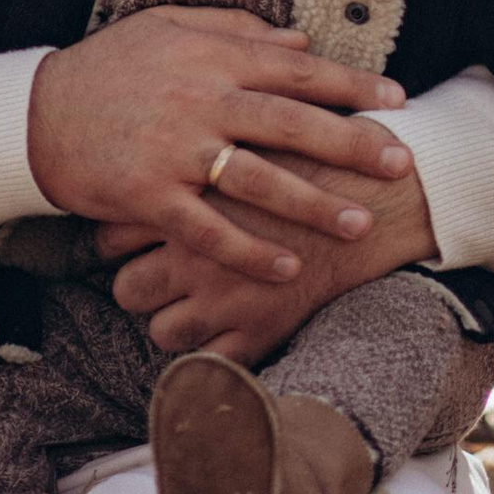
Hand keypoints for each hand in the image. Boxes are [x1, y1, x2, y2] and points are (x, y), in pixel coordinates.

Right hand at [26, 6, 411, 280]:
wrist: (33, 114)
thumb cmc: (107, 67)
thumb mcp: (168, 27)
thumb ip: (236, 30)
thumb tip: (300, 40)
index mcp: (211, 57)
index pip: (296, 69)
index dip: (350, 85)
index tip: (397, 101)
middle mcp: (201, 101)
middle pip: (292, 123)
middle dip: (351, 144)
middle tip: (399, 164)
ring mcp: (175, 151)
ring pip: (259, 181)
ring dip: (314, 204)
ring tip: (360, 224)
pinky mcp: (149, 197)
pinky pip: (209, 231)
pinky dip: (250, 252)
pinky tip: (287, 269)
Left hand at [96, 155, 440, 361]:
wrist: (381, 195)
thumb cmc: (318, 154)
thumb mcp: (252, 130)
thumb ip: (203, 133)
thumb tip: (166, 139)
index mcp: (186, 201)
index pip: (113, 234)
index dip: (119, 237)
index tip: (136, 234)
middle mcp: (195, 252)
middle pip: (126, 288)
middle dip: (138, 284)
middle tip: (157, 273)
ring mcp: (223, 298)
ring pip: (161, 331)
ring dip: (173, 320)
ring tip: (191, 305)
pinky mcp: (258, 333)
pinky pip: (209, 363)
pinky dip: (212, 353)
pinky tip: (225, 333)